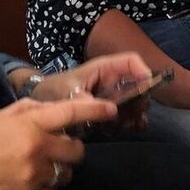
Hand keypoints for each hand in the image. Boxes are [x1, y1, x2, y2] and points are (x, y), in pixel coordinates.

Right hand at [0, 96, 115, 189]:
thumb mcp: (3, 116)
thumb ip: (33, 110)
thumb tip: (58, 111)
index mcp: (30, 124)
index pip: (72, 113)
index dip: (95, 110)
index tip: (110, 110)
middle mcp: (38, 149)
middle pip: (78, 150)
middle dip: (71, 148)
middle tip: (56, 148)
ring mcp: (35, 177)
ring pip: (67, 174)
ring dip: (59, 170)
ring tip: (37, 167)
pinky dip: (46, 187)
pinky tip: (28, 182)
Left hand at [33, 53, 151, 130]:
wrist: (42, 102)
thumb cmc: (55, 89)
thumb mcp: (68, 92)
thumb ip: (85, 99)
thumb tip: (108, 110)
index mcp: (104, 68)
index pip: (130, 61)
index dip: (142, 69)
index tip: (148, 85)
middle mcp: (111, 79)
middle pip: (137, 82)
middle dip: (141, 97)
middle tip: (139, 114)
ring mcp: (111, 94)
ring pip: (134, 99)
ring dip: (137, 112)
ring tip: (134, 125)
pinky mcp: (108, 109)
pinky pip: (125, 113)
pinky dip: (129, 121)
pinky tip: (128, 128)